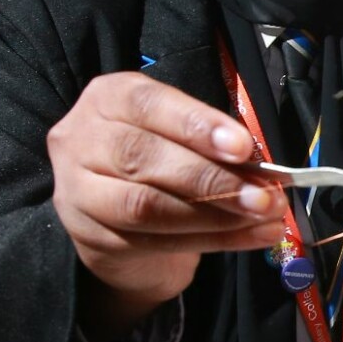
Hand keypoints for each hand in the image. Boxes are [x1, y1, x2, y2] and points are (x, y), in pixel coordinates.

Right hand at [48, 72, 285, 340]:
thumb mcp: (178, 132)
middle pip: (142, 157)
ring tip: (262, 218)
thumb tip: (259, 164)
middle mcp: (81, 140)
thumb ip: (210, 140)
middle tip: (264, 196)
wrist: (118, 213)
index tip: (243, 147)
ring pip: (145, 206)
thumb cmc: (160, 156)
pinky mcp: (90, 238)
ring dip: (214, 216)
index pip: (148, 104)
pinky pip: (154, 242)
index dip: (196, 125)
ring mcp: (78, 193)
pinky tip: (249, 237)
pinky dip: (211, 241)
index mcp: (108, 99)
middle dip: (212, 178)